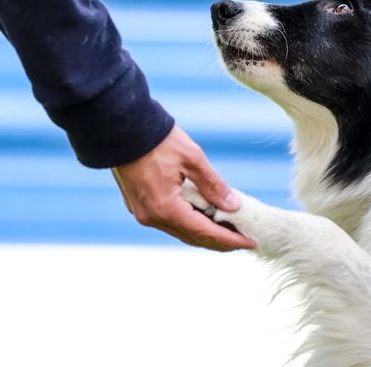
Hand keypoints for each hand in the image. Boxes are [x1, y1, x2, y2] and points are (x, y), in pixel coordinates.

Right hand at [112, 125, 255, 250]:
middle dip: (219, 240)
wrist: (120, 128)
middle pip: (192, 237)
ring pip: (179, 231)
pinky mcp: (138, 205)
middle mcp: (151, 217)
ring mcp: (142, 213)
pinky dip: (188, 222)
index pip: (204, 232)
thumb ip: (213, 185)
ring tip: (228, 228)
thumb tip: (233, 206)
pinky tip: (204, 216)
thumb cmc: (158, 140)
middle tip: (244, 238)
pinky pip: (168, 221)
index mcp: (165, 208)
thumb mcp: (192, 158)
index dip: (230, 239)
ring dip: (204, 232)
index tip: (250, 241)